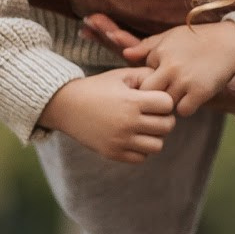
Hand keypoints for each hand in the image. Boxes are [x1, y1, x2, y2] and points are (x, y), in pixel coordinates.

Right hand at [37, 68, 175, 163]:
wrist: (67, 106)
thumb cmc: (98, 87)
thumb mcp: (121, 75)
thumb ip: (146, 75)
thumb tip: (168, 83)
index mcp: (131, 101)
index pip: (168, 104)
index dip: (164, 100)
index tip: (155, 99)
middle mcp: (127, 123)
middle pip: (167, 126)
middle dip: (164, 118)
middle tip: (153, 113)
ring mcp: (120, 141)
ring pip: (157, 146)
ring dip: (155, 136)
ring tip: (144, 127)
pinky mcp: (113, 154)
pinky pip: (141, 158)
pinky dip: (141, 149)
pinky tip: (133, 137)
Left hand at [136, 20, 234, 118]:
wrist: (230, 43)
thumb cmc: (197, 39)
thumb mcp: (171, 36)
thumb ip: (147, 46)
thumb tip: (125, 54)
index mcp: (161, 51)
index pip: (142, 75)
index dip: (150, 78)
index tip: (159, 77)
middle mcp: (171, 66)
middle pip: (148, 93)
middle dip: (153, 95)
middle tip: (163, 92)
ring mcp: (185, 80)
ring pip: (165, 103)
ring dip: (171, 101)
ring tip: (180, 91)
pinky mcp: (201, 92)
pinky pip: (183, 110)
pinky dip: (187, 107)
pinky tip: (192, 97)